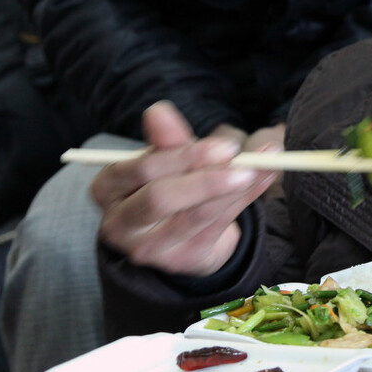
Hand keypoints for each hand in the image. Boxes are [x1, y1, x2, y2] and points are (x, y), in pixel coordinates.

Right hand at [91, 101, 278, 277]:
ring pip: (195, 216)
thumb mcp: (166, 158)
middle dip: (206, 180)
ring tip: (263, 167)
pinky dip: (246, 199)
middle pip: (161, 199)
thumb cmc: (167, 183)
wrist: (177, 232)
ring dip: (235, 189)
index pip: (140, 170)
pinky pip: (217, 226)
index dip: (183, 156)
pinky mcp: (181, 260)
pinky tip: (264, 178)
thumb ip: (166, 139)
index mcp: (107, 188)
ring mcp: (149, 248)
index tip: (225, 146)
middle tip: (243, 163)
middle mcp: (120, 224)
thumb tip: (158, 111)